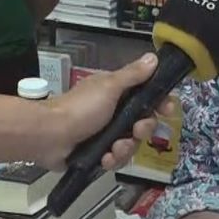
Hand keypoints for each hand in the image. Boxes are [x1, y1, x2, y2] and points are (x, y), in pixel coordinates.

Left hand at [37, 53, 173, 170]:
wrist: (50, 136)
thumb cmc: (80, 108)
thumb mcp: (109, 87)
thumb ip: (133, 76)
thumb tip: (153, 58)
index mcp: (116, 93)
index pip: (147, 96)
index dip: (160, 103)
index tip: (168, 110)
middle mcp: (113, 112)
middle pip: (143, 123)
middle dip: (142, 130)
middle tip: (135, 131)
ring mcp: (105, 133)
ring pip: (132, 144)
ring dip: (126, 148)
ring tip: (113, 149)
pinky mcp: (98, 153)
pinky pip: (117, 159)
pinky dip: (112, 160)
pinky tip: (104, 159)